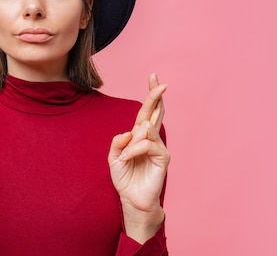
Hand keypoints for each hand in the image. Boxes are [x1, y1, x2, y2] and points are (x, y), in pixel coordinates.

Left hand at [108, 73, 169, 240]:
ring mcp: (158, 147)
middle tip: (161, 82)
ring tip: (124, 156)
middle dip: (157, 96)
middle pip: (156, 112)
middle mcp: (151, 138)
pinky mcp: (163, 158)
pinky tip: (127, 159)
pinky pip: (147, 145)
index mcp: (139, 136)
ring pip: (147, 130)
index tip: (154, 76)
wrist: (132, 200)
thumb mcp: (113, 158)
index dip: (151, 95)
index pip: (146, 111)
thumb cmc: (125, 179)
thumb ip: (117, 143)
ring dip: (132, 141)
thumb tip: (129, 131)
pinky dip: (134, 150)